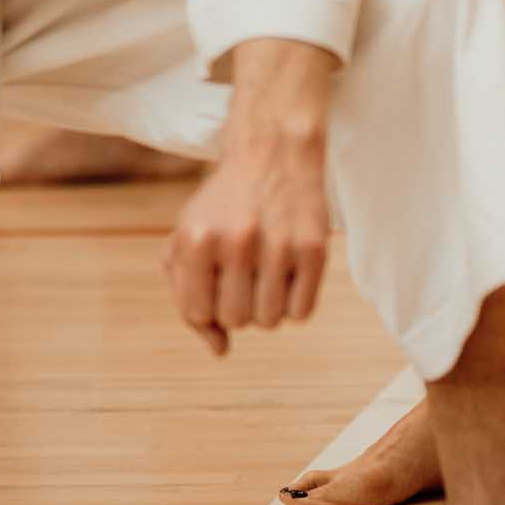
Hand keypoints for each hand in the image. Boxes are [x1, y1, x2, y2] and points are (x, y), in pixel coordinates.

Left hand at [166, 108, 332, 355]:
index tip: (218, 281)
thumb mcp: (189, 240)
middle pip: (236, 320)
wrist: (275, 154)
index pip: (199, 313)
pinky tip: (291, 275)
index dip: (209, 305)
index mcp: (196, 240)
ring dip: (268, 306)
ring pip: (269, 321)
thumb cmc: (225, 206)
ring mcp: (279, 245)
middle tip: (245, 274)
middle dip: (239, 304)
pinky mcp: (315, 248)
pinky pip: (302, 313)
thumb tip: (219, 350)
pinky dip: (296, 304)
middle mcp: (237, 242)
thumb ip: (188, 298)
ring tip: (268, 273)